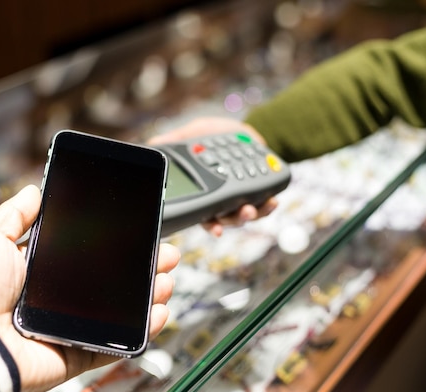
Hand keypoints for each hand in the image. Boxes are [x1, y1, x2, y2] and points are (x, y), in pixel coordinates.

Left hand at [0, 185, 179, 391]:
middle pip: (110, 282)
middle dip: (141, 267)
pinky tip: (159, 312)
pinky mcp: (75, 353)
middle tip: (163, 254)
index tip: (137, 230)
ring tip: (166, 279)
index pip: (86, 255)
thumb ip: (15, 214)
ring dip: (148, 295)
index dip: (114, 244)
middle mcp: (56, 300)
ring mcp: (68, 328)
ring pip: (119, 311)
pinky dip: (141, 332)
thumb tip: (33, 190)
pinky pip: (114, 344)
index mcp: (38, 272)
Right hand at [147, 116, 277, 235]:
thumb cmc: (215, 134)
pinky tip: (272, 201)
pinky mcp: (258, 193)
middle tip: (241, 213)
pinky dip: (268, 206)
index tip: (215, 228)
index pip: (204, 214)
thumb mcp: (193, 132)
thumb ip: (176, 139)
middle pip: (226, 219)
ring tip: (253, 208)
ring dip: (250, 215)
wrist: (244, 130)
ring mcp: (240, 198)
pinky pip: (263, 206)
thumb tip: (152, 143)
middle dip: (233, 220)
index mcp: (204, 190)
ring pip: (244, 216)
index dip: (209, 224)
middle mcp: (221, 199)